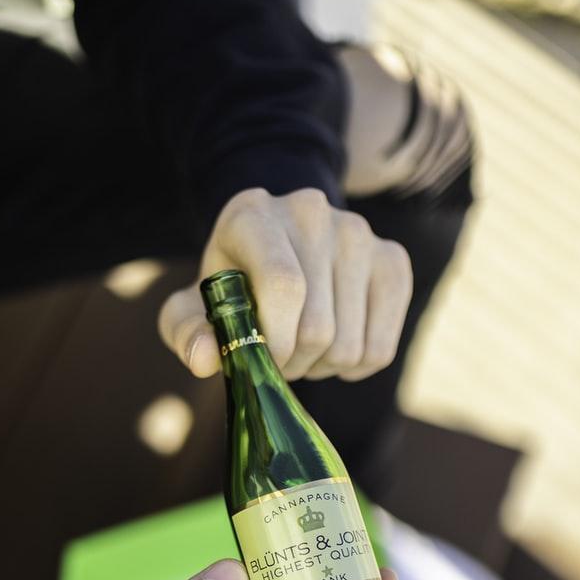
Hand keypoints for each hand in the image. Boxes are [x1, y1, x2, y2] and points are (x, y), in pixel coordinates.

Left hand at [158, 187, 411, 381]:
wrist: (278, 247)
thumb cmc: (231, 286)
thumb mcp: (194, 307)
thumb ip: (187, 332)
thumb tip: (204, 359)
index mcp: (254, 215)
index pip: (284, 285)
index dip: (275, 340)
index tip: (261, 360)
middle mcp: (312, 212)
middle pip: (318, 326)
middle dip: (293, 362)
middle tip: (278, 356)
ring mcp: (359, 233)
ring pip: (350, 345)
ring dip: (322, 367)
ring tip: (302, 349)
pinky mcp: (392, 260)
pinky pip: (380, 348)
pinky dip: (355, 367)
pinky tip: (334, 351)